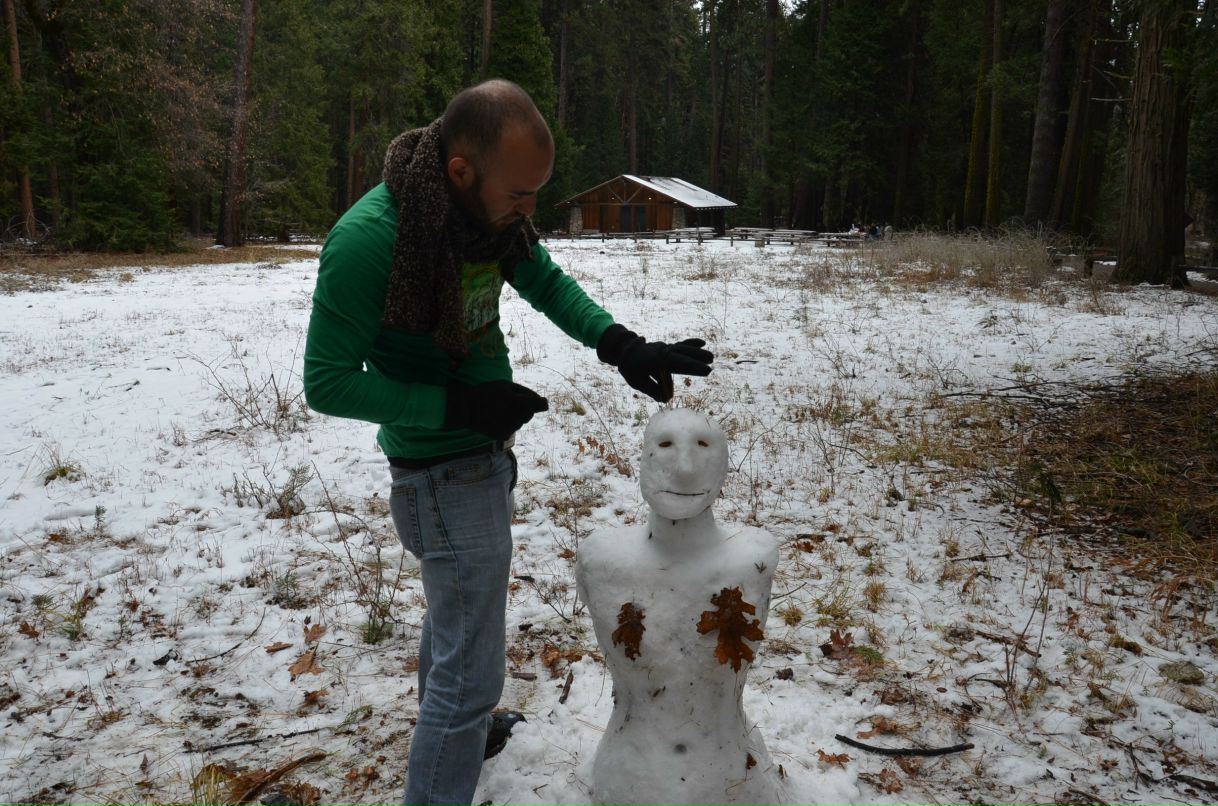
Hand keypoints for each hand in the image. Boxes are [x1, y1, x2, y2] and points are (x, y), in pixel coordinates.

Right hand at [445, 380, 547, 439]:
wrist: (466, 408)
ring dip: (514, 416)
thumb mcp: (506, 385)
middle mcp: (517, 417)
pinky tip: (494, 419)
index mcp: (519, 403)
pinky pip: (511, 429)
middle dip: (523, 408)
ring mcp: (510, 428)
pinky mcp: (504, 436)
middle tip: (507, 402)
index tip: (538, 402)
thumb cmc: (488, 393)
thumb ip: (526, 392)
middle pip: (529, 414)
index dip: (540, 403)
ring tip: (498, 410)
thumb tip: (541, 401)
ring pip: (520, 422)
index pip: (542, 405)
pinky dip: (506, 424)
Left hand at [596, 324, 712, 402]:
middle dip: (696, 358)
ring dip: (696, 351)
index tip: (705, 370)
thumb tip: (666, 398)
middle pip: (682, 354)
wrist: (624, 351)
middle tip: (710, 364)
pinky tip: (702, 343)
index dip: (692, 366)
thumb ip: (651, 389)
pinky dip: (690, 343)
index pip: (678, 363)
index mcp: (656, 360)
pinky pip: (679, 345)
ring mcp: (665, 349)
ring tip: (711, 357)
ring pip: (682, 348)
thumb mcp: (637, 381)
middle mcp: (662, 352)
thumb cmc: (630, 368)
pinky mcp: (666, 349)